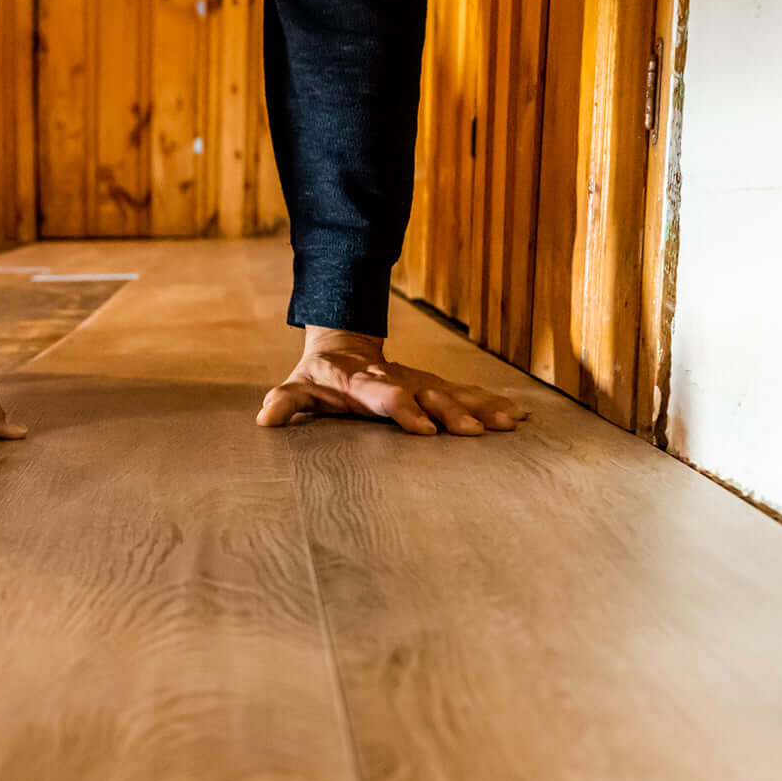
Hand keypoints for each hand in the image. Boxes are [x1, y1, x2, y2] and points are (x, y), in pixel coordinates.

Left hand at [258, 326, 528, 434]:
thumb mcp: (298, 388)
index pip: (388, 396)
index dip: (405, 411)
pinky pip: (466, 394)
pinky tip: (517, 417)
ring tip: (508, 423)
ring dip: (481, 408)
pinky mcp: (434, 387)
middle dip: (452, 413)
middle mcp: (400, 380)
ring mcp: (421, 383)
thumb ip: (285, 402)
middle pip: (429, 396)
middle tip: (474, 433)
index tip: (424, 430)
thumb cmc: (319, 378)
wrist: (345, 347)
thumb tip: (265, 417)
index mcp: (366, 383)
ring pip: (454, 393)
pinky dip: (491, 404)